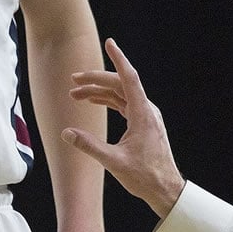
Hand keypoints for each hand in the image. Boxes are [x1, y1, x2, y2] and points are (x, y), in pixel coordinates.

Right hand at [62, 38, 185, 217]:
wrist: (165, 189)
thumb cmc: (145, 176)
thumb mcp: (114, 162)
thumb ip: (90, 146)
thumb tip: (67, 133)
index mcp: (142, 113)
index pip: (128, 78)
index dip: (118, 58)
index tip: (109, 42)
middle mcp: (146, 110)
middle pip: (119, 85)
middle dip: (95, 79)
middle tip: (73, 80)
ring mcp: (145, 116)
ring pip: (121, 94)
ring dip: (99, 91)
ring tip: (75, 93)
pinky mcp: (143, 124)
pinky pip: (124, 104)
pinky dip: (108, 101)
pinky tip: (94, 102)